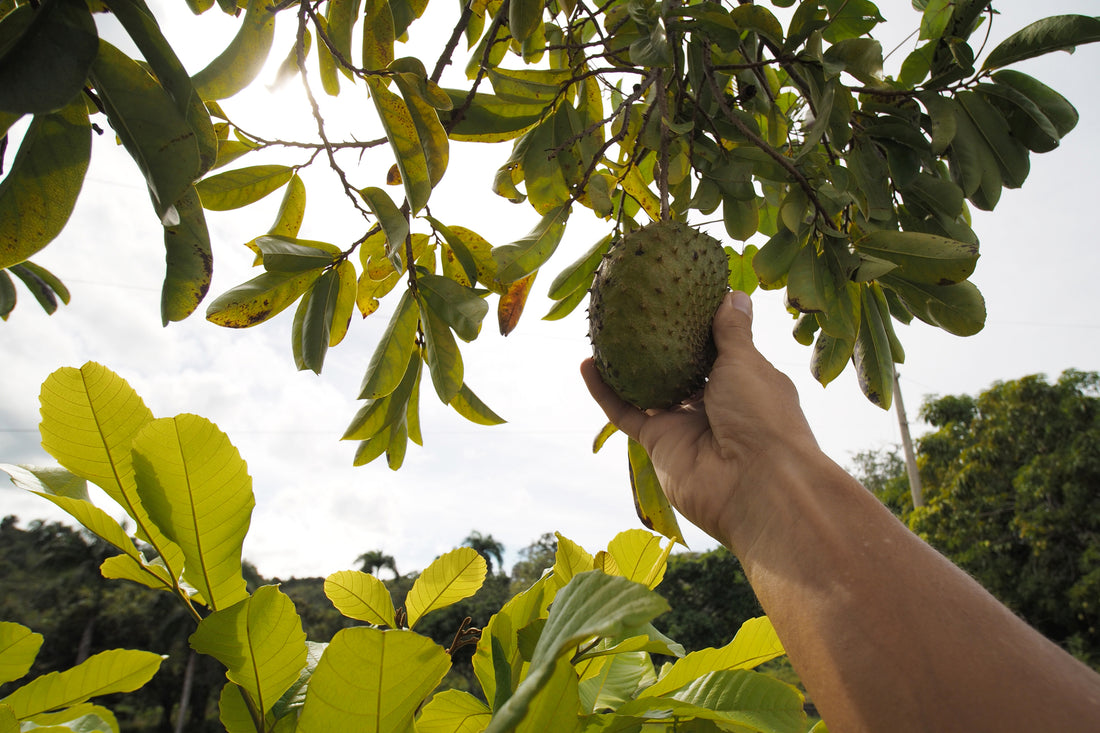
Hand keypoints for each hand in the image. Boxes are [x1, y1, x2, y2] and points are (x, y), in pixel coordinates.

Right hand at [581, 291, 819, 546]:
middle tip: (638, 309)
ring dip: (628, 365)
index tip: (681, 297)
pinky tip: (587, 364)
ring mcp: (685, 425)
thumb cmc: (764, 418)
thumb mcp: (748, 363)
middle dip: (661, 344)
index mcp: (746, 384)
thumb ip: (733, 332)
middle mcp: (716, 405)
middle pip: (681, 369)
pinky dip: (605, 391)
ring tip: (606, 331)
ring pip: (649, 389)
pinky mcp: (658, 442)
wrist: (755, 486)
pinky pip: (625, 413)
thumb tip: (734, 294)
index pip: (721, 351)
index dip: (701, 327)